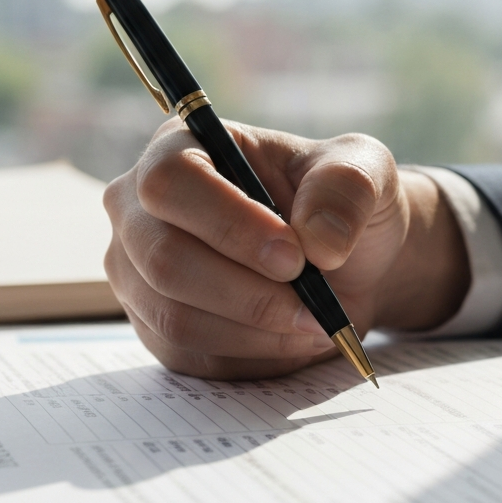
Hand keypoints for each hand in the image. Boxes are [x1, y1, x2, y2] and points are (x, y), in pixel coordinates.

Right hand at [103, 118, 469, 378]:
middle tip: (315, 306)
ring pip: (175, 318)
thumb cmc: (336, 203)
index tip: (295, 257)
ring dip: (257, 331)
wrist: (342, 260)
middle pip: (164, 258)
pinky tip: (294, 338)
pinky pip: (190, 356)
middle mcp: (140, 209)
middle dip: (250, 293)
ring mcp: (138, 273)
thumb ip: (347, 190)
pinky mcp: (154, 328)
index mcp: (180, 146)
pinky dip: (252, 356)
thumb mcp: (363, 173)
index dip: (229, 223)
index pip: (170, 182)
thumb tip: (318, 241)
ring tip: (316, 323)